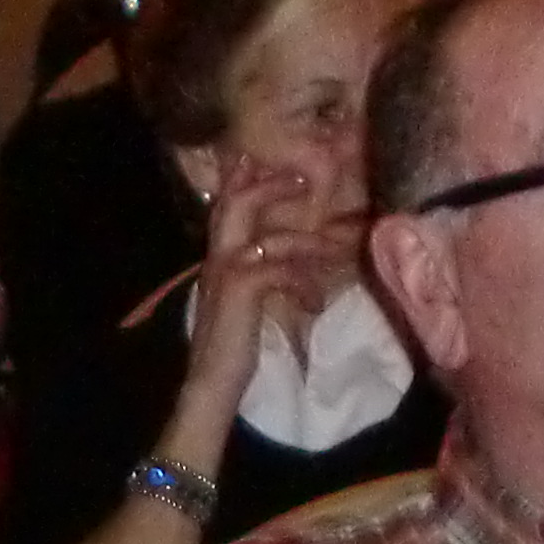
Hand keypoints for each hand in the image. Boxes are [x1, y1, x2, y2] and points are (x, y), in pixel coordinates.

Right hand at [183, 156, 362, 403]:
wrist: (210, 383)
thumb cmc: (230, 349)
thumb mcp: (242, 305)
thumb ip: (255, 278)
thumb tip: (284, 262)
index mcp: (216, 261)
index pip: (223, 209)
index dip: (240, 181)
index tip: (257, 160)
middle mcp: (217, 260)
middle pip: (238, 204)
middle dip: (270, 186)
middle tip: (303, 178)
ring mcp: (227, 272)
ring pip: (271, 239)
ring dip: (308, 245)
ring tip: (333, 256)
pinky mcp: (242, 290)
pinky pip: (282, 270)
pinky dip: (305, 284)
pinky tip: (315, 304)